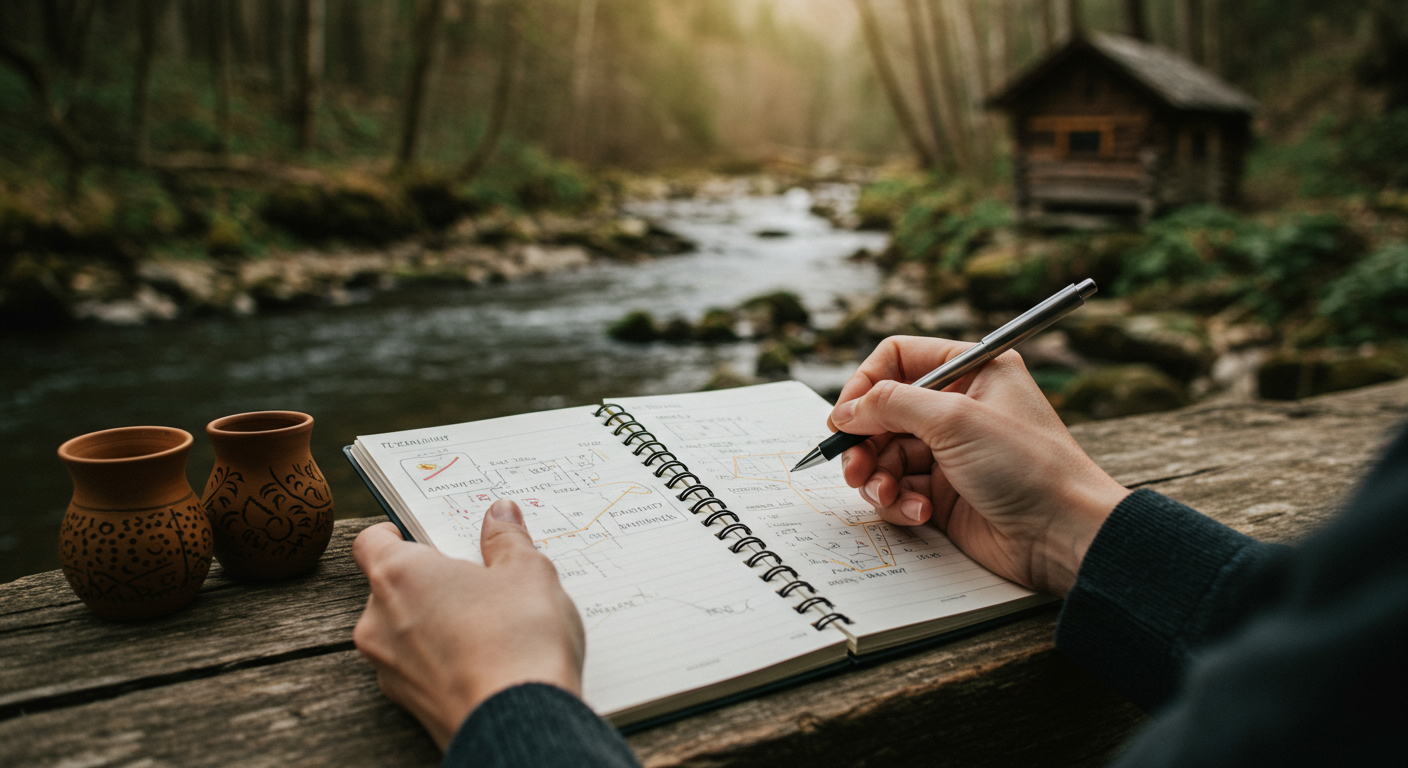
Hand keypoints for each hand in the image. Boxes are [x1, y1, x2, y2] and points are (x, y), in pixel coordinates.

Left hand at [352, 500, 584, 749]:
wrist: (520, 725)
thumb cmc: (519, 639)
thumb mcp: (528, 572)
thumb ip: (507, 539)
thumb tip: (500, 513)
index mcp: (398, 575)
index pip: (370, 541)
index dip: (396, 532)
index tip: (426, 534)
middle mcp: (378, 621)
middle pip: (391, 587)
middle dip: (430, 581)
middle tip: (477, 578)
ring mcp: (388, 668)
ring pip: (404, 630)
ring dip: (436, 621)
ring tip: (491, 622)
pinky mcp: (408, 704)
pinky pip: (420, 666)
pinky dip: (444, 658)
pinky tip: (487, 659)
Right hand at [829, 336, 1128, 595]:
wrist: (1065, 535)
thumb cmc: (1028, 467)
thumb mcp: (954, 420)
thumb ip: (891, 405)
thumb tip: (845, 411)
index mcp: (972, 371)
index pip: (900, 360)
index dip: (866, 384)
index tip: (845, 415)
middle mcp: (959, 409)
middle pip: (884, 412)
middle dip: (863, 441)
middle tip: (852, 466)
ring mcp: (951, 453)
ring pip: (885, 456)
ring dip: (876, 477)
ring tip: (883, 493)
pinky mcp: (945, 496)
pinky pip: (899, 491)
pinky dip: (898, 503)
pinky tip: (919, 513)